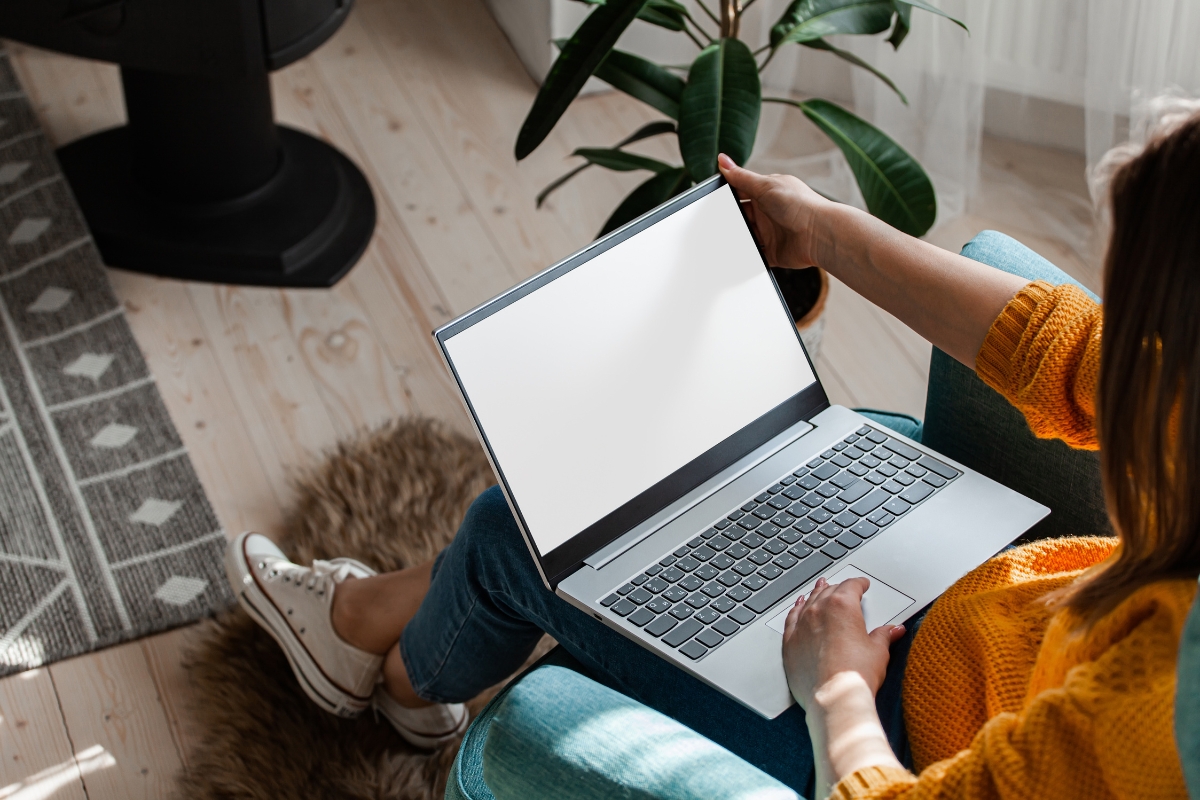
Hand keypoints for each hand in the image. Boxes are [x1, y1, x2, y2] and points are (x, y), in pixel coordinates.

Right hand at [717, 153, 833, 270]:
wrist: (819, 234)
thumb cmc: (800, 205)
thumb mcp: (766, 186)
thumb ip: (741, 177)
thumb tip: (723, 160)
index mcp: (768, 192)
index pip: (741, 190)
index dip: (727, 193)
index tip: (712, 198)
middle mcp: (769, 211)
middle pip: (741, 214)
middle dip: (730, 217)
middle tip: (715, 221)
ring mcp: (771, 232)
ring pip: (746, 234)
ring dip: (737, 236)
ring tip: (722, 239)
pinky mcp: (773, 251)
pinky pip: (755, 254)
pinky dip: (746, 255)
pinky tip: (736, 254)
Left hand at [782, 576, 905, 709]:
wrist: (834, 697)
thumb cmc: (855, 675)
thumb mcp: (878, 652)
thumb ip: (884, 636)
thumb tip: (893, 630)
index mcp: (842, 606)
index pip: (851, 586)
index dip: (858, 584)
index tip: (862, 584)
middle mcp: (819, 611)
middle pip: (829, 592)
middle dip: (838, 588)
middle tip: (844, 588)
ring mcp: (802, 625)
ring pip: (809, 602)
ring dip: (816, 594)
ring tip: (820, 588)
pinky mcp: (790, 642)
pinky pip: (791, 618)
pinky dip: (796, 610)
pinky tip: (799, 607)